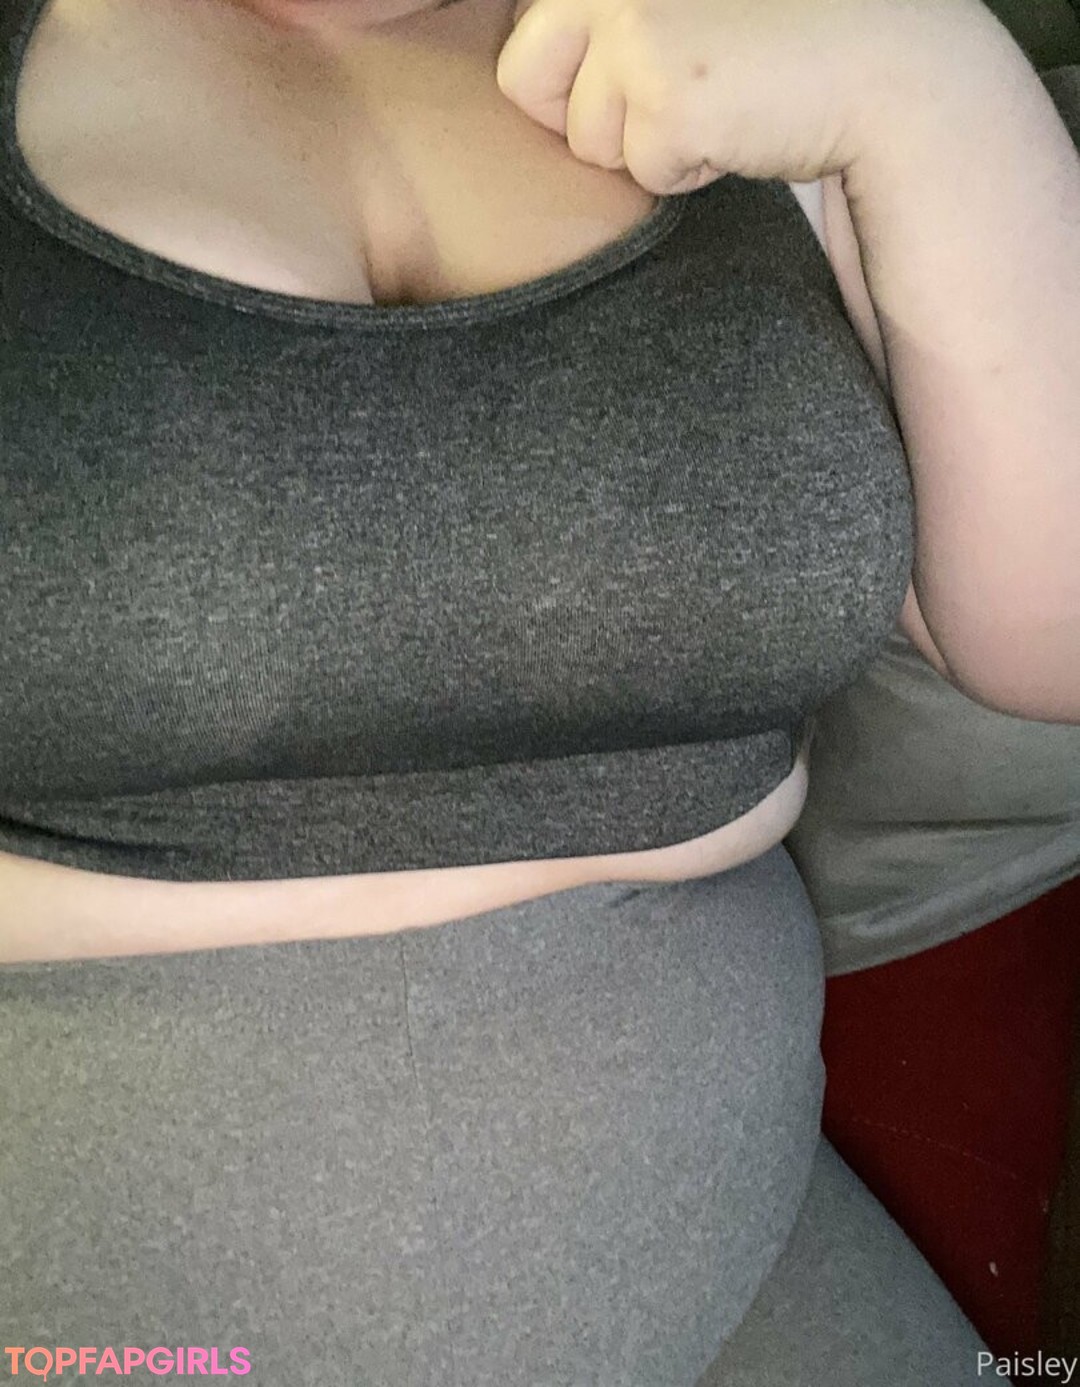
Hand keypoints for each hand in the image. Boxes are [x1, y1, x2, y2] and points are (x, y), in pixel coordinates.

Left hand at [495, 0, 993, 192]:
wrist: (879, 67)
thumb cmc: (775, 45)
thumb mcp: (676, 11)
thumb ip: (603, 23)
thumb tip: (522, 77)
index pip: (524, 39)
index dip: (578, 76)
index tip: (650, 71)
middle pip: (526, 82)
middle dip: (590, 113)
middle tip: (671, 93)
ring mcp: (632, 23)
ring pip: (583, 137)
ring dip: (644, 142)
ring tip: (713, 102)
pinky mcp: (666, 91)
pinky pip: (640, 170)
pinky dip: (686, 169)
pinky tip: (737, 126)